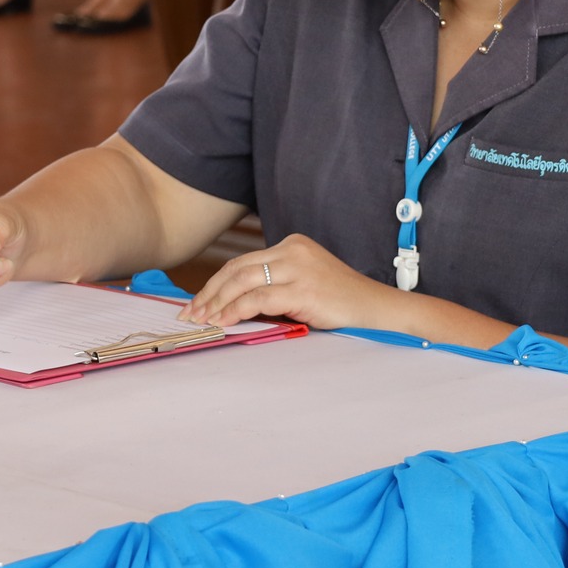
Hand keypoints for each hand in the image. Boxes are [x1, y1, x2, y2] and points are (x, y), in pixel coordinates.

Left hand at [179, 234, 393, 331]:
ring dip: (217, 303)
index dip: (215, 283)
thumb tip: (230, 306)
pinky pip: (259, 299)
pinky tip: (225, 322)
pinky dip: (236, 311)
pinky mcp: (303, 289)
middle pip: (236, 269)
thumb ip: (272, 286)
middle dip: (208, 293)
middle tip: (191, 313)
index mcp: (292, 245)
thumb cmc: (340, 301)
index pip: (242, 262)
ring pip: (242, 282)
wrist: (376, 307)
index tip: (198, 302)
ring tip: (203, 320)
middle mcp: (292, 250)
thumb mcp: (303, 284)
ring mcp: (298, 268)